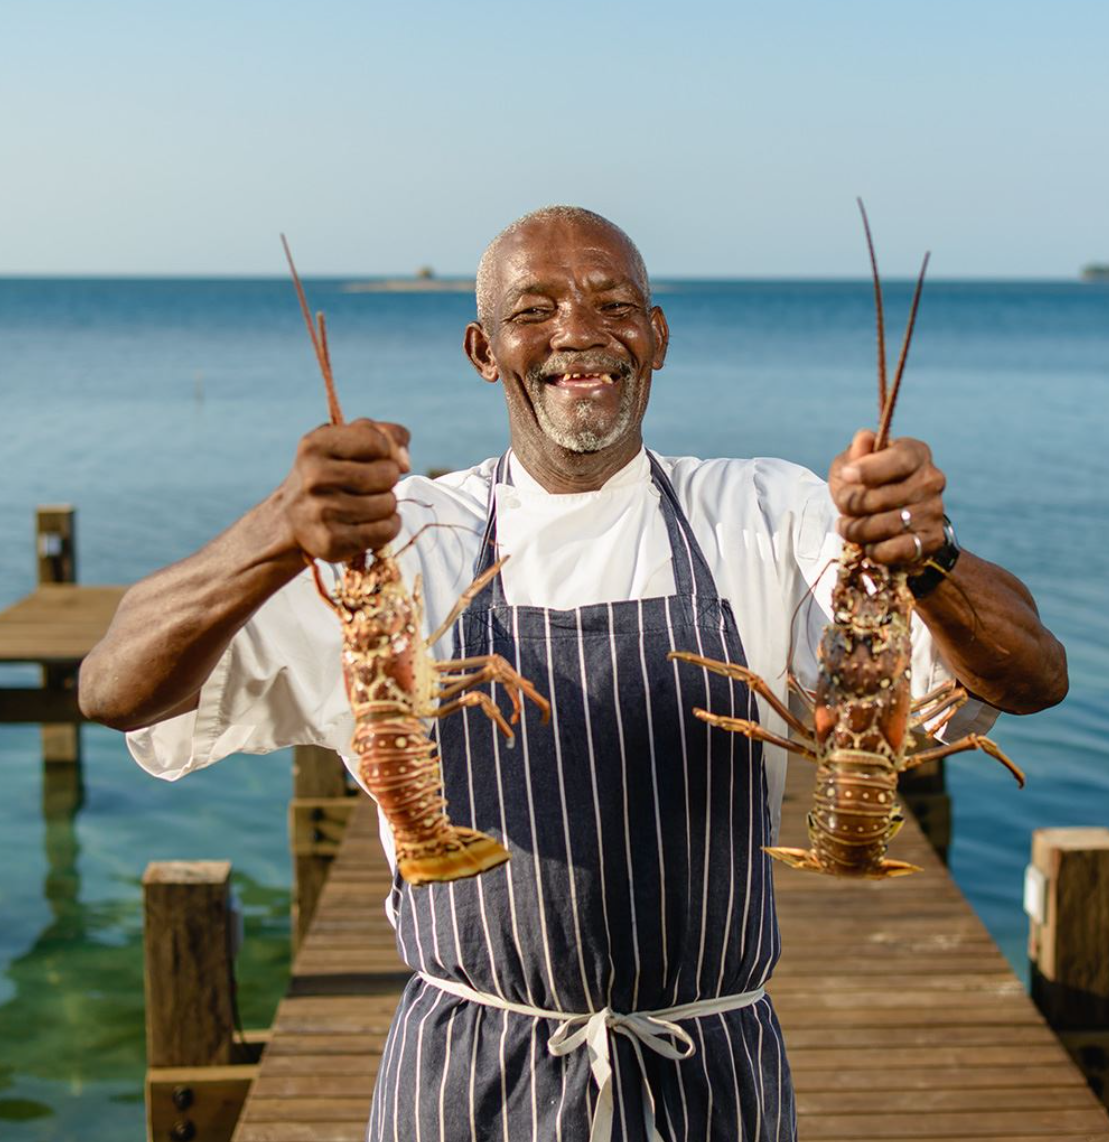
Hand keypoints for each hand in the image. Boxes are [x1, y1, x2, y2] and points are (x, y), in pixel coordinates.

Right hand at [277, 419, 410, 561]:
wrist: (292, 518)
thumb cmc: (331, 472)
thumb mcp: (348, 441)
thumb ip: (386, 435)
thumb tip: (404, 463)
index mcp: (315, 445)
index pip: (378, 442)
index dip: (385, 451)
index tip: (373, 459)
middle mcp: (313, 478)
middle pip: (387, 474)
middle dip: (387, 479)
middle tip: (369, 485)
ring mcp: (320, 512)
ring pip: (388, 504)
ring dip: (387, 504)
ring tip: (368, 503)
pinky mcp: (331, 542)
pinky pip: (385, 531)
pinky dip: (388, 526)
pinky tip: (372, 522)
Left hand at [828, 429, 945, 566]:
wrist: (887, 519)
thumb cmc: (865, 485)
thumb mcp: (852, 464)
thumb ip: (856, 453)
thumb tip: (863, 439)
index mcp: (915, 453)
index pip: (898, 460)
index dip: (870, 469)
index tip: (846, 475)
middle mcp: (931, 480)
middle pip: (883, 497)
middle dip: (853, 505)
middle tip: (842, 508)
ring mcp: (934, 510)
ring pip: (888, 525)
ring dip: (858, 530)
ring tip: (847, 527)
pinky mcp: (932, 538)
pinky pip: (899, 549)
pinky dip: (876, 551)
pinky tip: (868, 546)